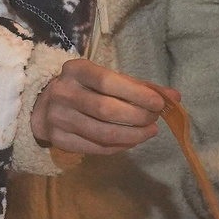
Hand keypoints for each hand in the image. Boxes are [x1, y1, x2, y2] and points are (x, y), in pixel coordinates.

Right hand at [29, 58, 165, 154]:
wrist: (44, 107)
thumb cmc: (85, 89)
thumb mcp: (107, 80)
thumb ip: (140, 87)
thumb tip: (175, 97)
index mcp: (75, 70)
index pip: (108, 82)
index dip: (137, 94)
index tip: (159, 103)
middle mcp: (63, 92)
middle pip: (106, 110)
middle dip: (137, 117)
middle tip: (154, 120)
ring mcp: (58, 118)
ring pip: (103, 133)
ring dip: (133, 136)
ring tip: (149, 132)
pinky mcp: (58, 140)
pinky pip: (96, 148)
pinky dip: (119, 147)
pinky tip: (131, 141)